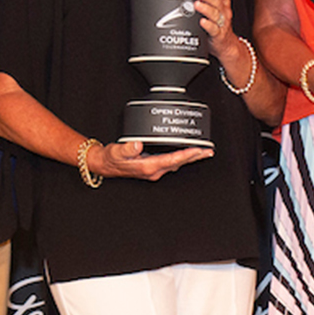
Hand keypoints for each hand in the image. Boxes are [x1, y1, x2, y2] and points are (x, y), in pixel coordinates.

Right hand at [90, 139, 210, 181]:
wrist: (105, 164)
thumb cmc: (111, 158)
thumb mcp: (117, 151)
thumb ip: (127, 148)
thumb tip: (137, 144)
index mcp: (148, 166)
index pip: (172, 160)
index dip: (186, 154)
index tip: (197, 149)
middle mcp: (154, 170)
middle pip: (179, 163)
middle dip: (194, 157)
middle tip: (209, 151)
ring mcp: (154, 170)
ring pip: (177, 163)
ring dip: (190, 158)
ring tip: (203, 151)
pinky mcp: (153, 167)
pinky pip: (171, 162)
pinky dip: (181, 157)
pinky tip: (187, 153)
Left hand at [194, 0, 240, 56]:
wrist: (225, 45)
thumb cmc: (217, 24)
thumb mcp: (215, 9)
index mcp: (222, 3)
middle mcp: (223, 12)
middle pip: (217, 1)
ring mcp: (221, 23)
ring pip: (215, 14)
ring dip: (206, 9)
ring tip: (197, 5)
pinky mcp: (218, 35)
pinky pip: (214, 29)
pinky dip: (208, 25)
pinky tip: (202, 22)